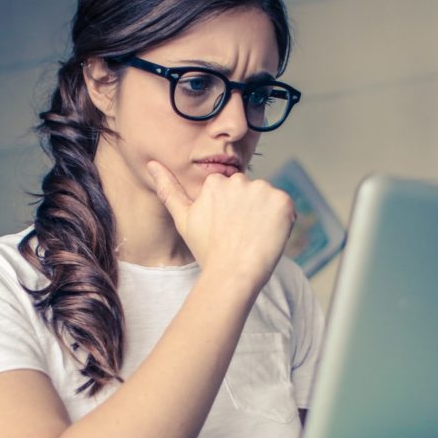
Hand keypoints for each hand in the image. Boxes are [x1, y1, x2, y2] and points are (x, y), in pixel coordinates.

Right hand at [147, 161, 294, 286]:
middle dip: (250, 210)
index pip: (232, 192)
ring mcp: (262, 190)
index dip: (233, 213)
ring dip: (266, 215)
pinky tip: (268, 236)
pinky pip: (286, 208)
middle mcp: (239, 180)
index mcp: (215, 183)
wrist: (232, 274)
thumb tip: (151, 163)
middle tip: (241, 235)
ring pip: (268, 200)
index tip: (228, 230)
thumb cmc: (207, 250)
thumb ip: (169, 189)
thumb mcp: (183, 219)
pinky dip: (282, 221)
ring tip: (254, 237)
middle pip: (251, 193)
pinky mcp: (282, 201)